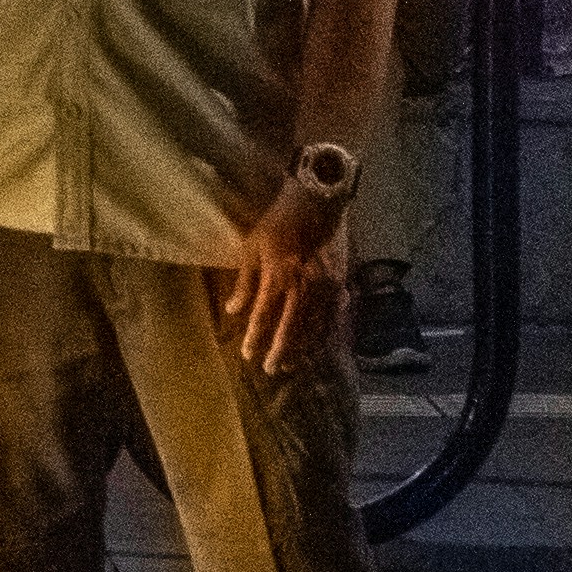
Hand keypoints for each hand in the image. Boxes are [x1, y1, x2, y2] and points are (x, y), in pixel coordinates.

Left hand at [212, 173, 353, 374]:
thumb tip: (232, 310)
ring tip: (291, 363)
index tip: (248, 355)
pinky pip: (332, 315)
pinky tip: (317, 344)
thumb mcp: (251, 247)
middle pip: (290, 327)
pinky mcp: (339, 282)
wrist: (317, 201)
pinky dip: (324, 333)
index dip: (255, 338)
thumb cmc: (277, 222)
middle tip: (271, 369)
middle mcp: (302, 286)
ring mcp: (324, 286)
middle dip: (280, 351)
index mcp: (278, 276)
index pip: (263, 316)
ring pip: (313, 326)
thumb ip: (244, 281)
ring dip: (302, 347)